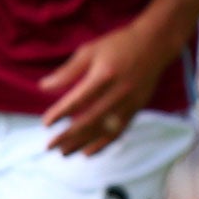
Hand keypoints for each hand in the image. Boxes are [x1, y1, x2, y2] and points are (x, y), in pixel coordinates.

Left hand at [39, 21, 176, 155]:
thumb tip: (44, 87)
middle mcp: (118, 93)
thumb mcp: (89, 51)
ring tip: (64, 153)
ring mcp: (130, 103)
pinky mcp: (137, 109)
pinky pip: (119, 131)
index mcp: (104, 76)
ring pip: (104, 129)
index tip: (46, 123)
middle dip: (69, 136)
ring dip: (83, 143)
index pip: (79, 100)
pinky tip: (88, 152)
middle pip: (90, 120)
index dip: (61, 113)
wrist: (154, 46)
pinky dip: (103, 144)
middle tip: (50, 146)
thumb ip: (67, 71)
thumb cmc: (117, 45)